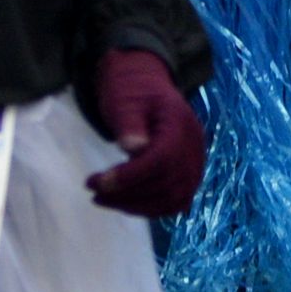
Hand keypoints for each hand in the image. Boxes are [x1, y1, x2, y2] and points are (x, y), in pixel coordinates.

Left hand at [81, 49, 205, 216]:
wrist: (146, 83)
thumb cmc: (132, 89)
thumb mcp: (124, 99)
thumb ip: (130, 123)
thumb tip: (133, 148)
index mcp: (179, 123)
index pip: (161, 159)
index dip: (130, 177)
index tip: (98, 183)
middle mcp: (194, 145)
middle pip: (167, 183)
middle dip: (127, 194)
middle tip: (95, 192)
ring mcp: (195, 161)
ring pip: (173, 198)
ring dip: (137, 206)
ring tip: (105, 199)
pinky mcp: (189, 173)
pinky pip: (177, 200)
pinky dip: (152, 208)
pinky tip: (126, 202)